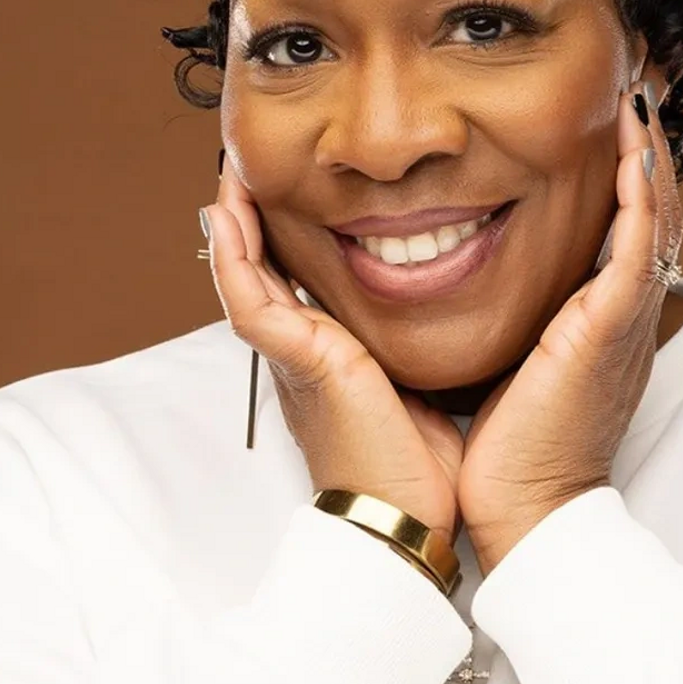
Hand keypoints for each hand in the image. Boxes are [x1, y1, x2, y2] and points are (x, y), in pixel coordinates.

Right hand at [201, 159, 462, 544]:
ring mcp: (296, 358)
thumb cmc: (420, 463)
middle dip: (258, 219)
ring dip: (237, 225)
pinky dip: (235, 258)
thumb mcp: (422, 385)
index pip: (302, 283)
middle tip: (256, 166)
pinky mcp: (300, 363)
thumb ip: (420, 345)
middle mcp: (305, 353)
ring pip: (249, 278)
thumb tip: (454, 312)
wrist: (407, 517)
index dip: (291, 237)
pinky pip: (252, 302)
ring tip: (235, 173)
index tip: (300, 188)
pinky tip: (228, 215)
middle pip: (267, 272)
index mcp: (332, 357)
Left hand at [457, 83, 682, 573]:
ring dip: (649, 157)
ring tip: (640, 101)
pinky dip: (641, 199)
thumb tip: (490, 281)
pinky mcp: (611, 331)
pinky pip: (637, 251)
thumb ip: (521, 316)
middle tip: (639, 92)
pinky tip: (634, 152)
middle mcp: (626, 313)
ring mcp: (625, 320)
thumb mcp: (521, 362)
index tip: (612, 125)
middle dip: (647, 150)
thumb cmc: (514, 444)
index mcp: (604, 318)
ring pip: (655, 222)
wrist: (526, 506)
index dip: (629, 175)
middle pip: (653, 213)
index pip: (627, 229)